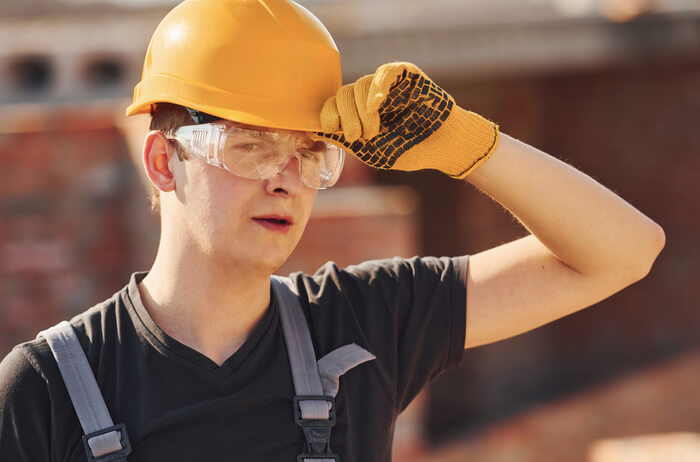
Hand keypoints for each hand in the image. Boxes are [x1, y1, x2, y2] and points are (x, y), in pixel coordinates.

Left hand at [314, 62, 499, 177]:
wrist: (441, 147)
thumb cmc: (408, 151)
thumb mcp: (371, 151)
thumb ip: (345, 139)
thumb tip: (313, 130)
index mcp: (356, 113)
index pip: (332, 105)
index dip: (328, 115)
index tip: (335, 130)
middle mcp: (367, 96)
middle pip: (342, 94)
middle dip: (346, 117)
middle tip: (359, 137)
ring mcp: (385, 84)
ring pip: (359, 85)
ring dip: (362, 110)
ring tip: (375, 131)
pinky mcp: (404, 75)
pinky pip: (383, 73)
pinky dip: (377, 87)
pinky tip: (377, 104)